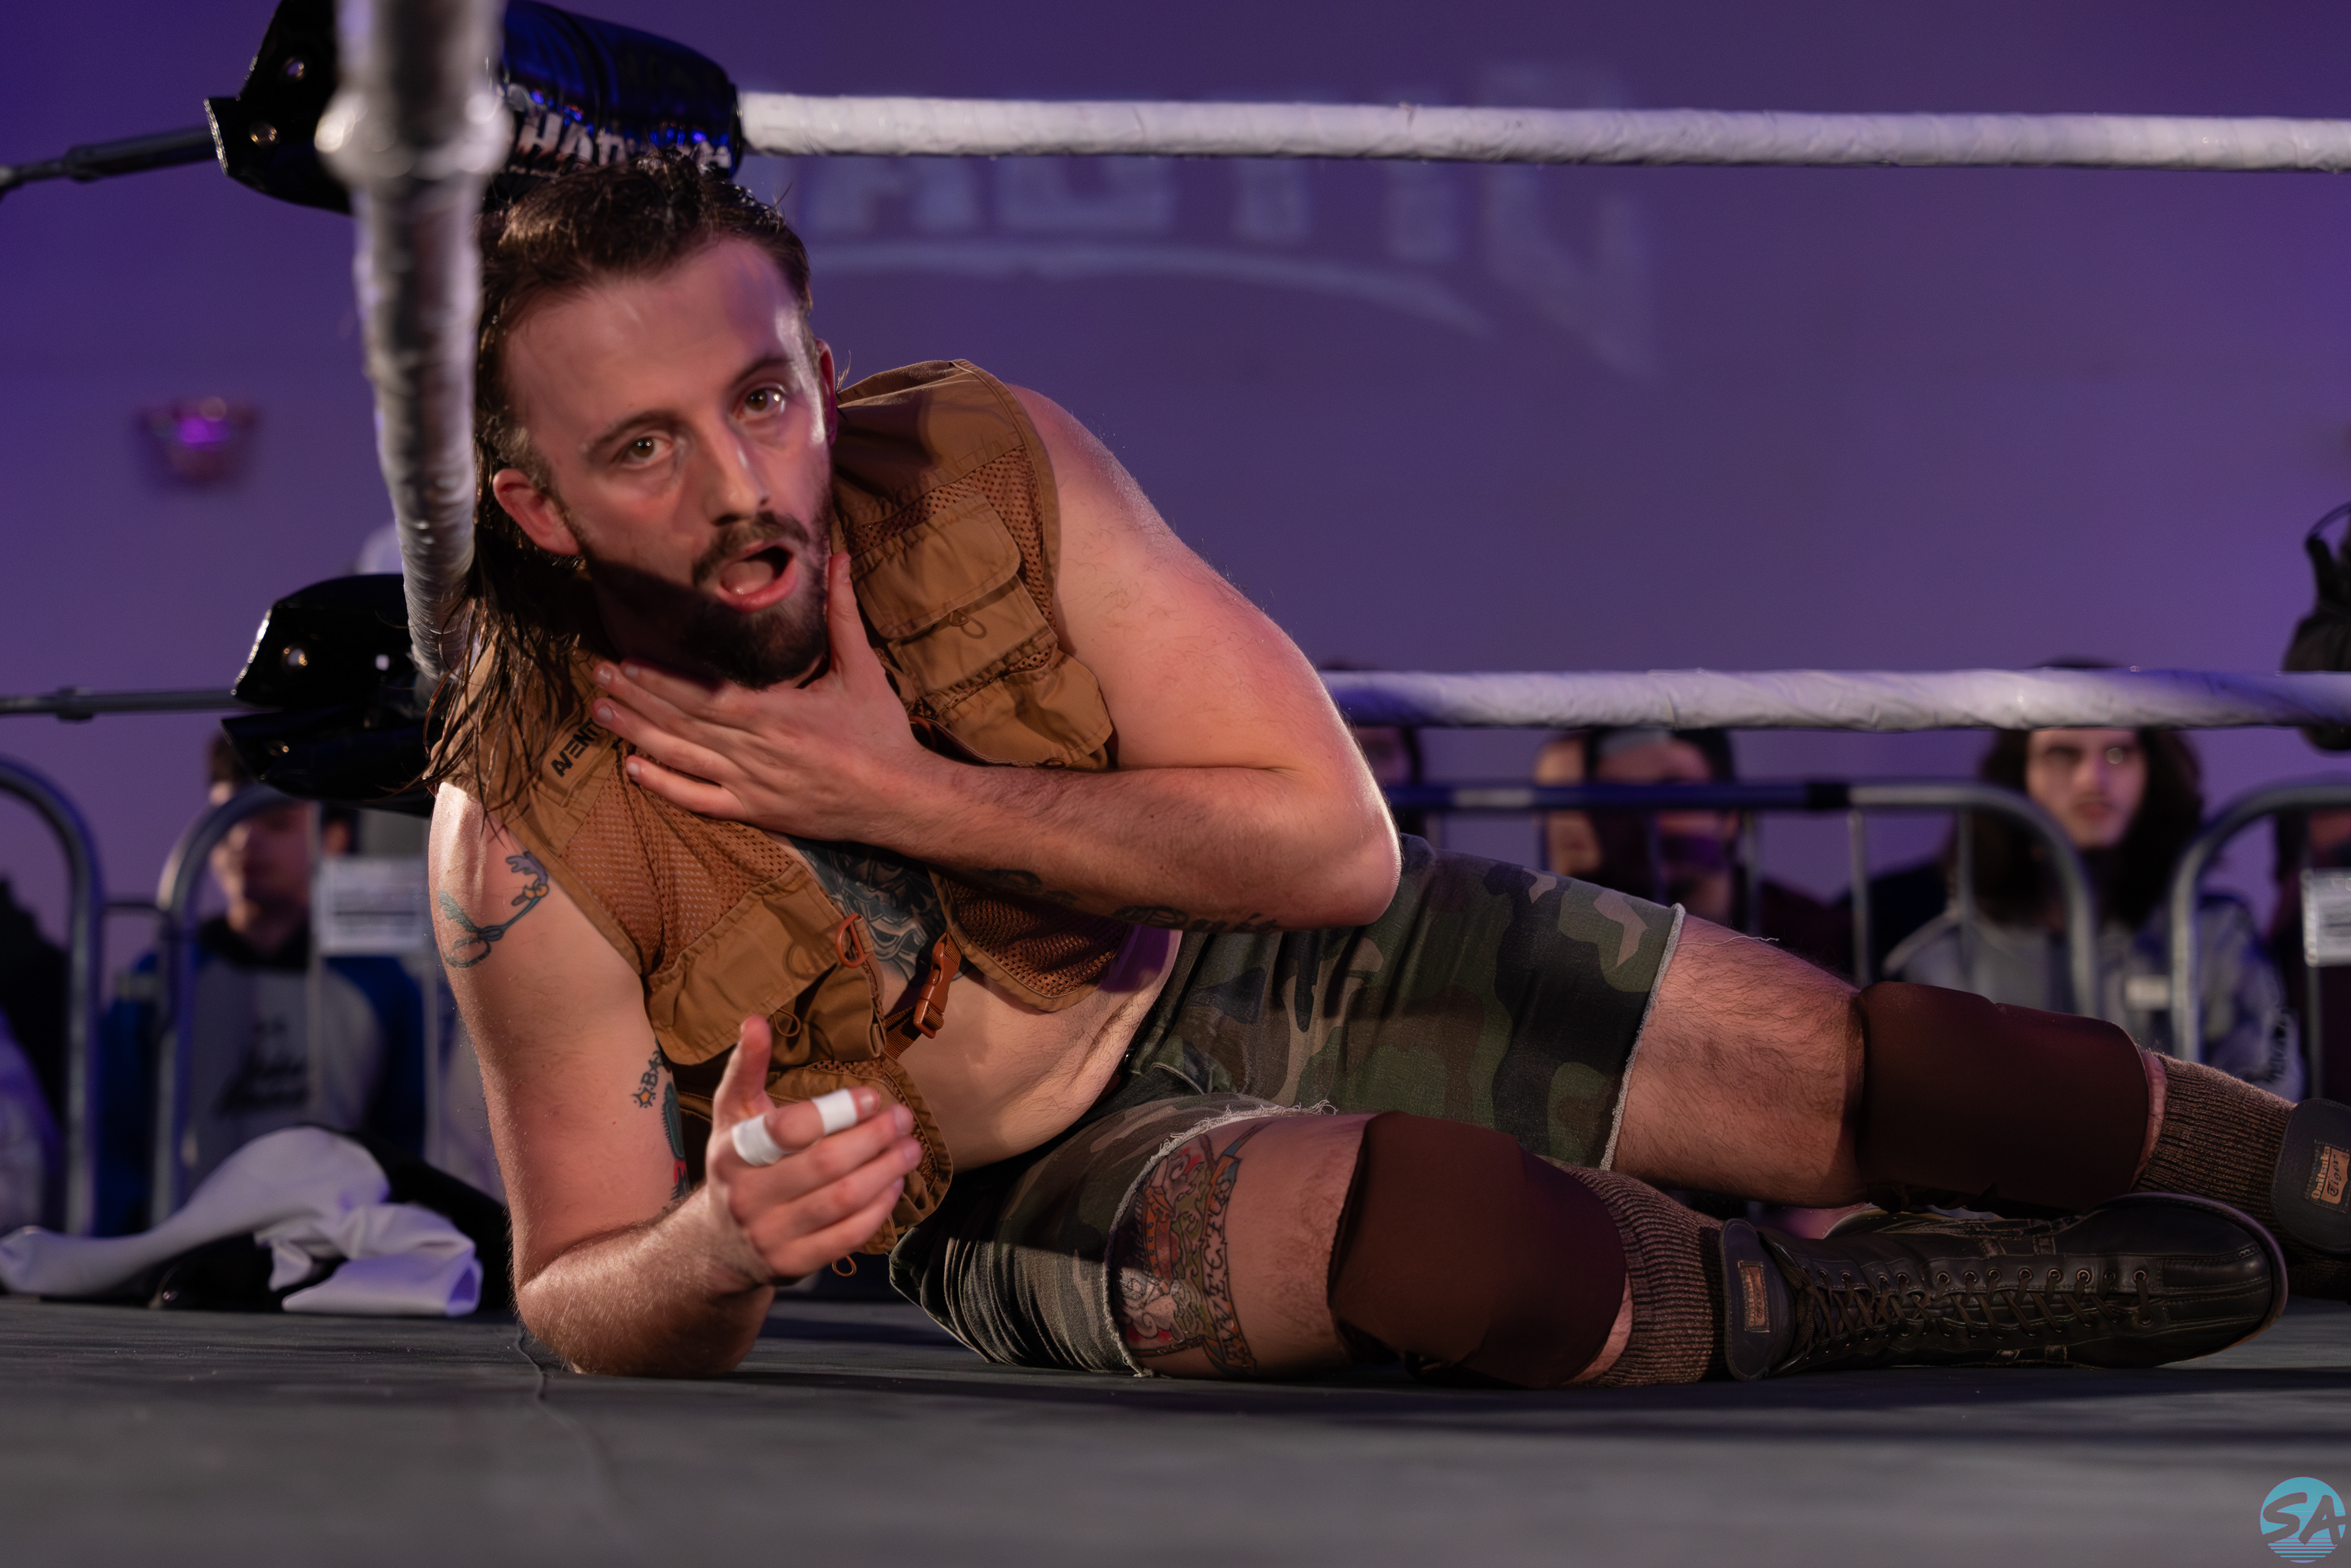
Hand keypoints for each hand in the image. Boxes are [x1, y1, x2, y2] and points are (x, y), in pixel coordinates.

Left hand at [589, 551, 940, 841]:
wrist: (900, 799)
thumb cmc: (881, 733)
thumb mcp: (864, 669)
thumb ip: (843, 615)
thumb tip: (841, 557)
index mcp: (777, 713)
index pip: (704, 695)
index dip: (661, 680)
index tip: (626, 662)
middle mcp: (756, 751)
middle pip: (681, 722)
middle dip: (635, 699)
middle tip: (597, 677)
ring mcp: (752, 785)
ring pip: (682, 758)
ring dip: (637, 734)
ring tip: (600, 713)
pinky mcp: (756, 811)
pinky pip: (700, 800)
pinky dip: (665, 786)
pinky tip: (633, 769)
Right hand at [700, 1015, 921, 1286]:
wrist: (718, 1244)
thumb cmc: (738, 1166)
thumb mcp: (734, 1116)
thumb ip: (748, 1069)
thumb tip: (755, 1020)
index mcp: (732, 1153)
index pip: (786, 1130)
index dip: (836, 1111)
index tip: (872, 1096)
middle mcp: (745, 1197)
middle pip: (823, 1165)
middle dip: (873, 1139)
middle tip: (904, 1120)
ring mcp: (768, 1236)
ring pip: (840, 1202)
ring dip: (885, 1172)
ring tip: (910, 1149)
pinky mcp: (791, 1265)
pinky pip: (845, 1237)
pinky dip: (877, 1210)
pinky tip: (893, 1186)